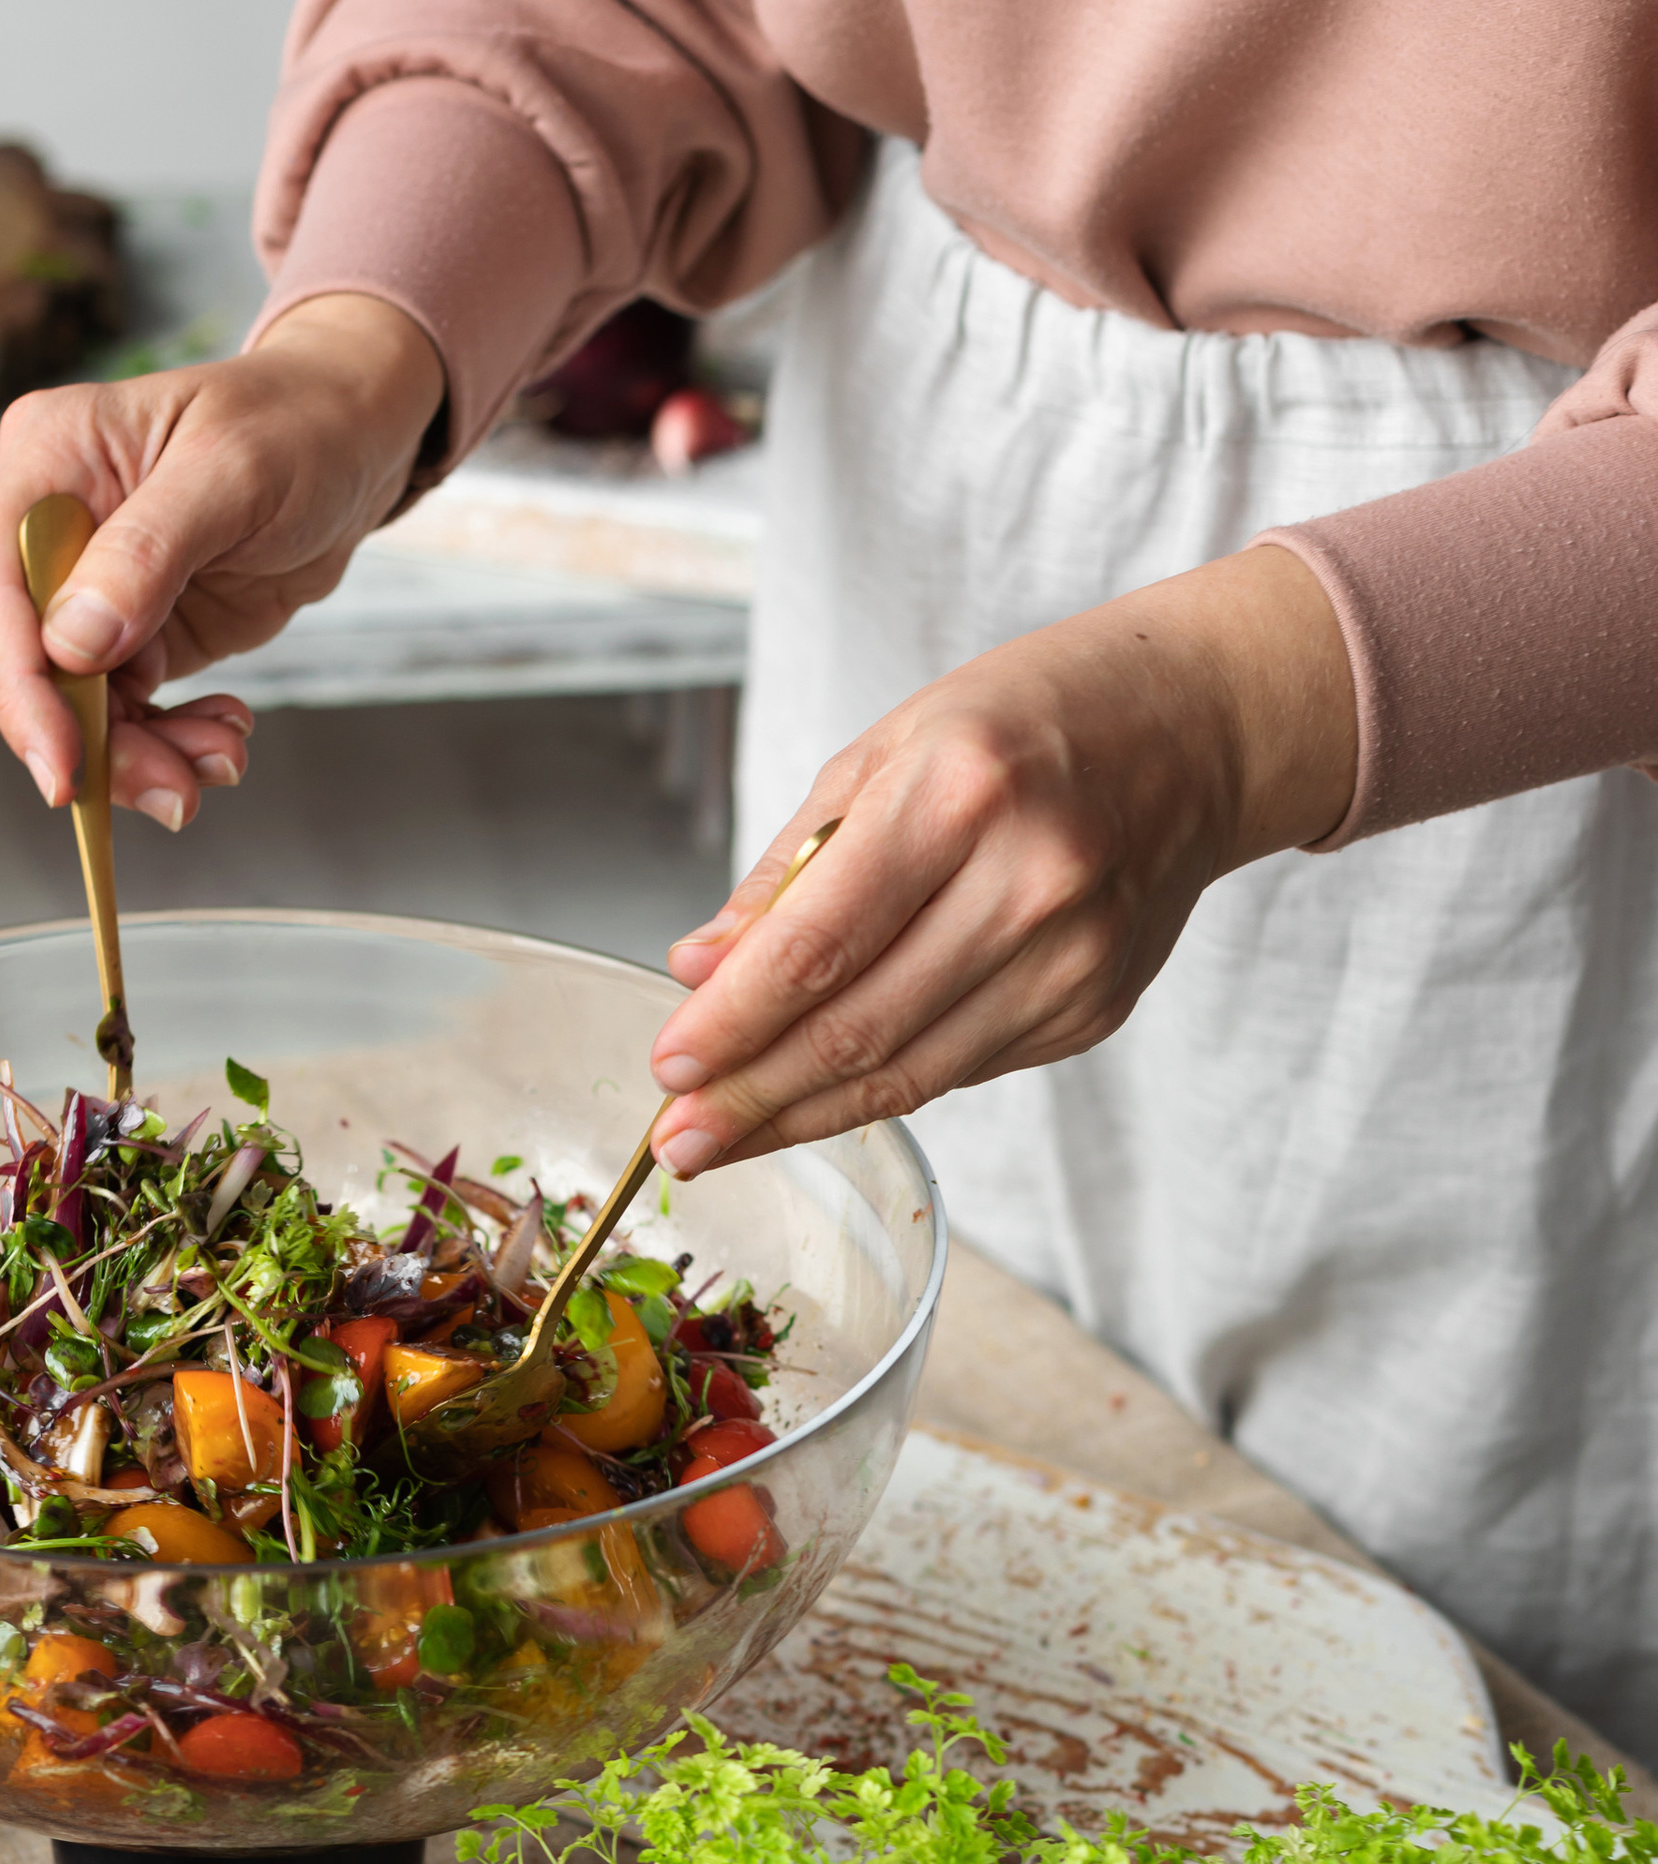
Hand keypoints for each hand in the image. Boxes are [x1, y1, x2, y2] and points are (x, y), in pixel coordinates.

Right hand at [0, 293, 445, 829]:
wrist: (349, 439)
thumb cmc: (294, 424)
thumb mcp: (231, 474)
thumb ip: (146, 554)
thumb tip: (71, 641)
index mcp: (45, 461)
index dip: (23, 690)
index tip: (63, 770)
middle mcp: (49, 527)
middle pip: (32, 666)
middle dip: (97, 743)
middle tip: (175, 793)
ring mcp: (86, 587)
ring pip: (80, 707)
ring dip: (146, 755)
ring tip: (223, 759)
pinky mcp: (131, 633)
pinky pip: (128, 712)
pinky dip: (172, 741)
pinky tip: (224, 734)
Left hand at [648, 546, 1358, 1172]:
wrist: (1195, 730)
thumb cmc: (1026, 723)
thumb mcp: (888, 750)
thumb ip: (790, 868)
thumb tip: (698, 970)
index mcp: (959, 793)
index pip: (817, 946)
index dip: (733, 1023)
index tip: (668, 1067)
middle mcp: (1027, 882)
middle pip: (858, 1029)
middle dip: (752, 1096)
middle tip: (677, 1140)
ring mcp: (1072, 958)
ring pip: (909, 1075)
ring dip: (804, 1117)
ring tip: (725, 1140)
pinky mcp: (1094, 1009)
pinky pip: (959, 1070)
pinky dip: (882, 1089)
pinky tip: (819, 1099)